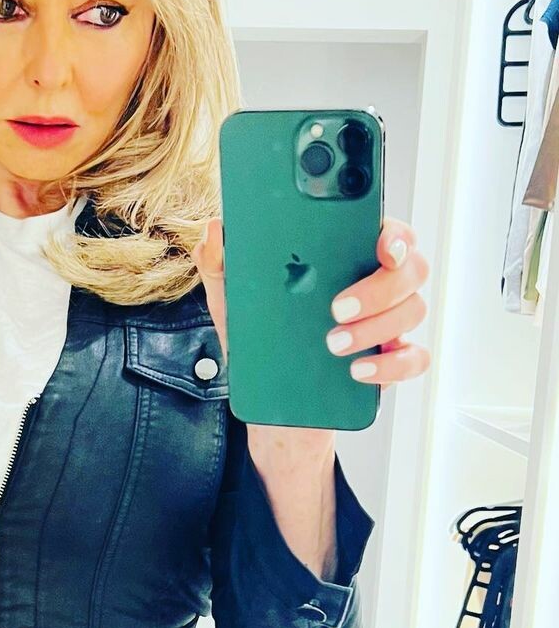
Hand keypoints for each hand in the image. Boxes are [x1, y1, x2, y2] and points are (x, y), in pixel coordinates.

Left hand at [190, 214, 430, 450]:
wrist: (268, 397)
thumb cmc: (259, 336)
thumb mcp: (232, 301)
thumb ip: (220, 264)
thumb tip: (213, 231)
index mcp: (346, 257)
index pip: (387, 231)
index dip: (395, 234)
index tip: (382, 244)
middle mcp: (376, 285)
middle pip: (412, 269)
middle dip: (380, 288)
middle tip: (337, 308)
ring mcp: (389, 323)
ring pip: (413, 310)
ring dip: (377, 327)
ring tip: (332, 343)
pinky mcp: (391, 361)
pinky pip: (414, 359)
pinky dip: (391, 365)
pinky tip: (358, 370)